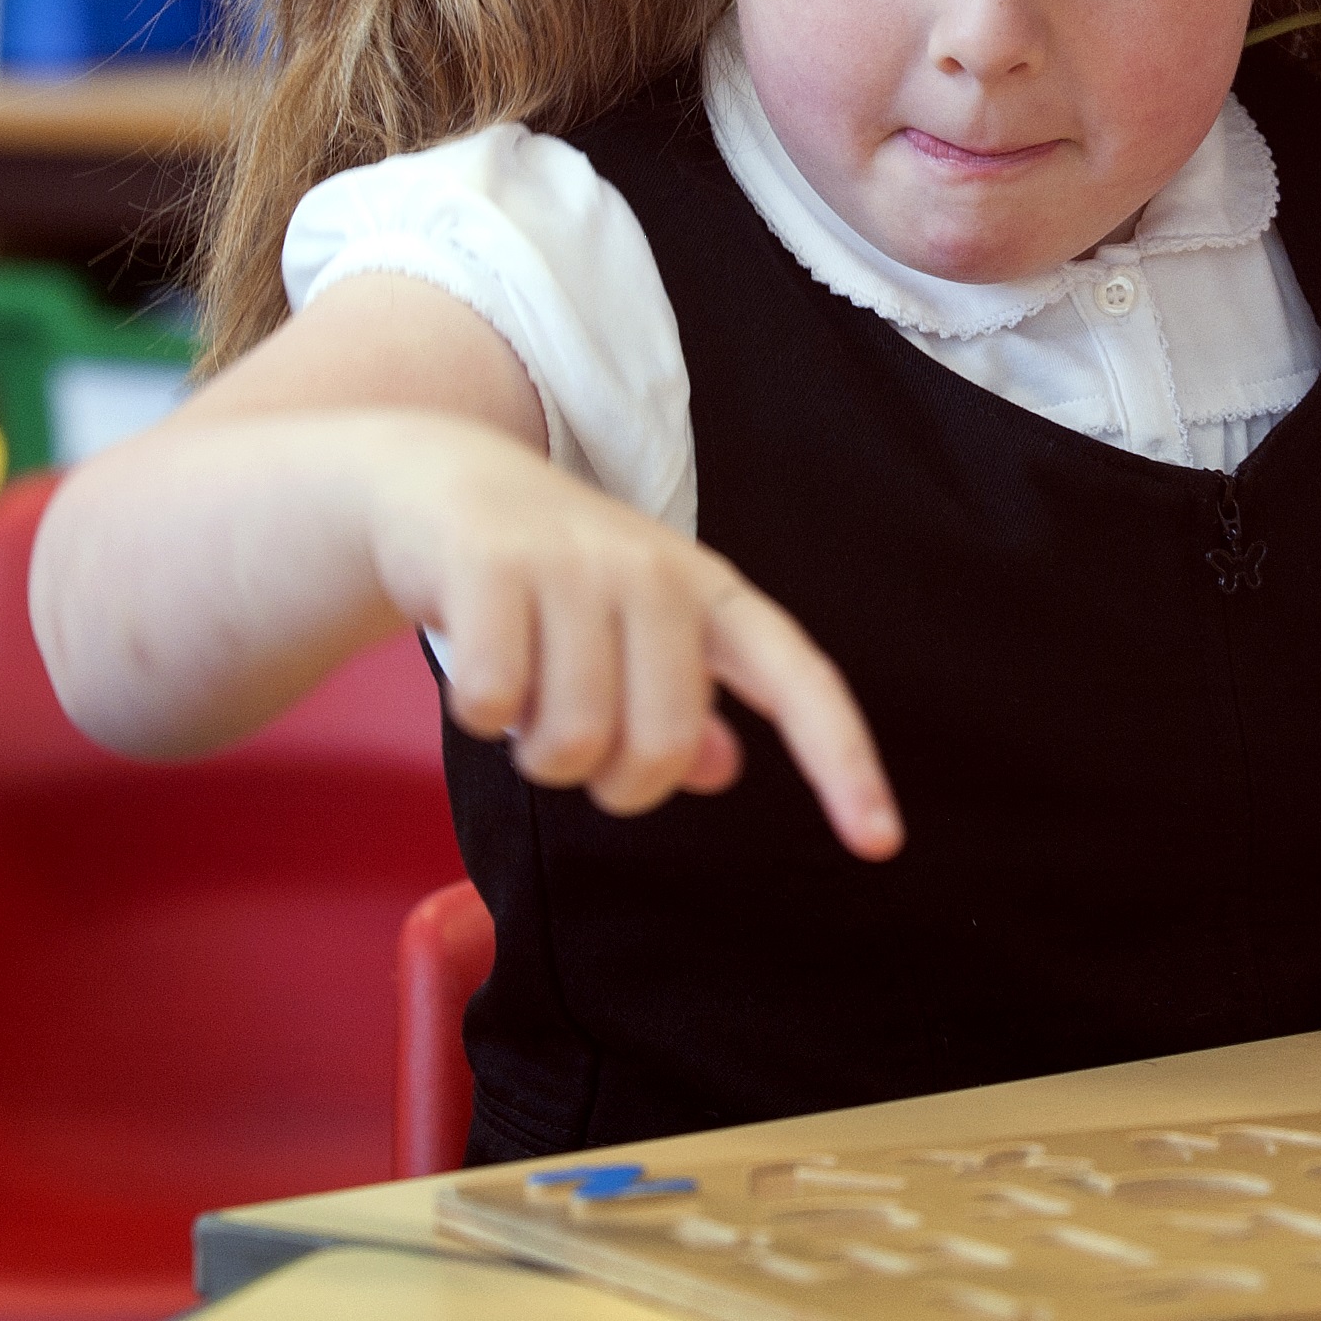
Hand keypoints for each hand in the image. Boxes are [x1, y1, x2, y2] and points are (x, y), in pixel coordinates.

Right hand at [383, 421, 900, 858]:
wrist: (441, 479)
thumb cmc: (551, 579)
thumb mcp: (635, 632)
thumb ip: (681, 706)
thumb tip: (720, 767)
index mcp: (711, 593)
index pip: (799, 681)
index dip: (843, 763)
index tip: (880, 841)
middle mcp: (655, 572)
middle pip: (658, 751)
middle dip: (606, 779)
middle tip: (569, 731)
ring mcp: (573, 563)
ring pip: (569, 744)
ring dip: (533, 749)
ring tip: (523, 687)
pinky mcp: (492, 566)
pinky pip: (493, 708)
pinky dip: (477, 716)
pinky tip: (478, 661)